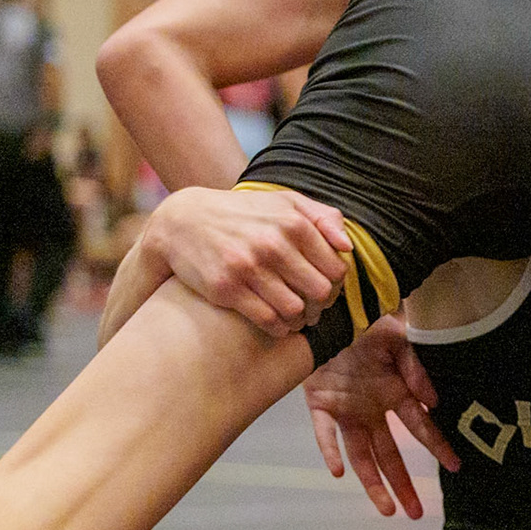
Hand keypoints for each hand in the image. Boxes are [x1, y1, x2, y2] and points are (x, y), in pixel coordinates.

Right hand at [143, 187, 351, 336]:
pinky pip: (268, 321)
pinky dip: (279, 327)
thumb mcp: (285, 201)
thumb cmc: (244, 213)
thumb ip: (323, 217)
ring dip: (301, 319)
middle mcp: (273, 245)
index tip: (325, 287)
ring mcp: (248, 268)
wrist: (183, 221)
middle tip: (314, 306)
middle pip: (320, 293)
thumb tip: (347, 247)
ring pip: (296, 310)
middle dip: (321, 305)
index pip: (336, 270)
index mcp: (293, 224)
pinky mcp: (227, 288)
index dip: (336, 284)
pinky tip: (278, 323)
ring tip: (297, 316)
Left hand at [304, 314, 460, 518]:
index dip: (438, 446)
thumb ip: (416, 368)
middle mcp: (373, 410)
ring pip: (361, 454)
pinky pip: (324, 433)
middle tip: (415, 514)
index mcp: (396, 394)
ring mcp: (347, 410)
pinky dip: (330, 450)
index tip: (455, 467)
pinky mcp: (320, 404)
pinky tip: (338, 471)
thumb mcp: (398, 339)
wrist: (330, 312)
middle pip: (390, 454)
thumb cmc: (369, 322)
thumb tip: (433, 402)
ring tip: (387, 510)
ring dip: (373, 482)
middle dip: (403, 484)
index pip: (420, 427)